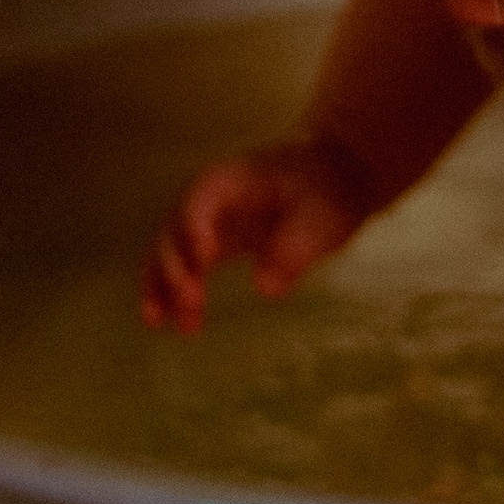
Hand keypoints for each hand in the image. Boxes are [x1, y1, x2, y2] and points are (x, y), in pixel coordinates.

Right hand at [139, 137, 377, 331]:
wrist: (340, 180)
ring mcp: (211, 220)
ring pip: (172, 252)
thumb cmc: (330, 191)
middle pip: (175, 229)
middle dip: (175, 266)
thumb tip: (265, 288)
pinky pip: (187, 267)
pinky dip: (176, 291)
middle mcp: (211, 199)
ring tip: (163, 323)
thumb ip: (293, 250)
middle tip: (191, 302)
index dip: (193, 230)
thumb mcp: (321, 218)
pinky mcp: (217, 243)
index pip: (199, 203)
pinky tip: (179, 324)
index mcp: (232, 180)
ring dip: (163, 286)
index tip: (205, 260)